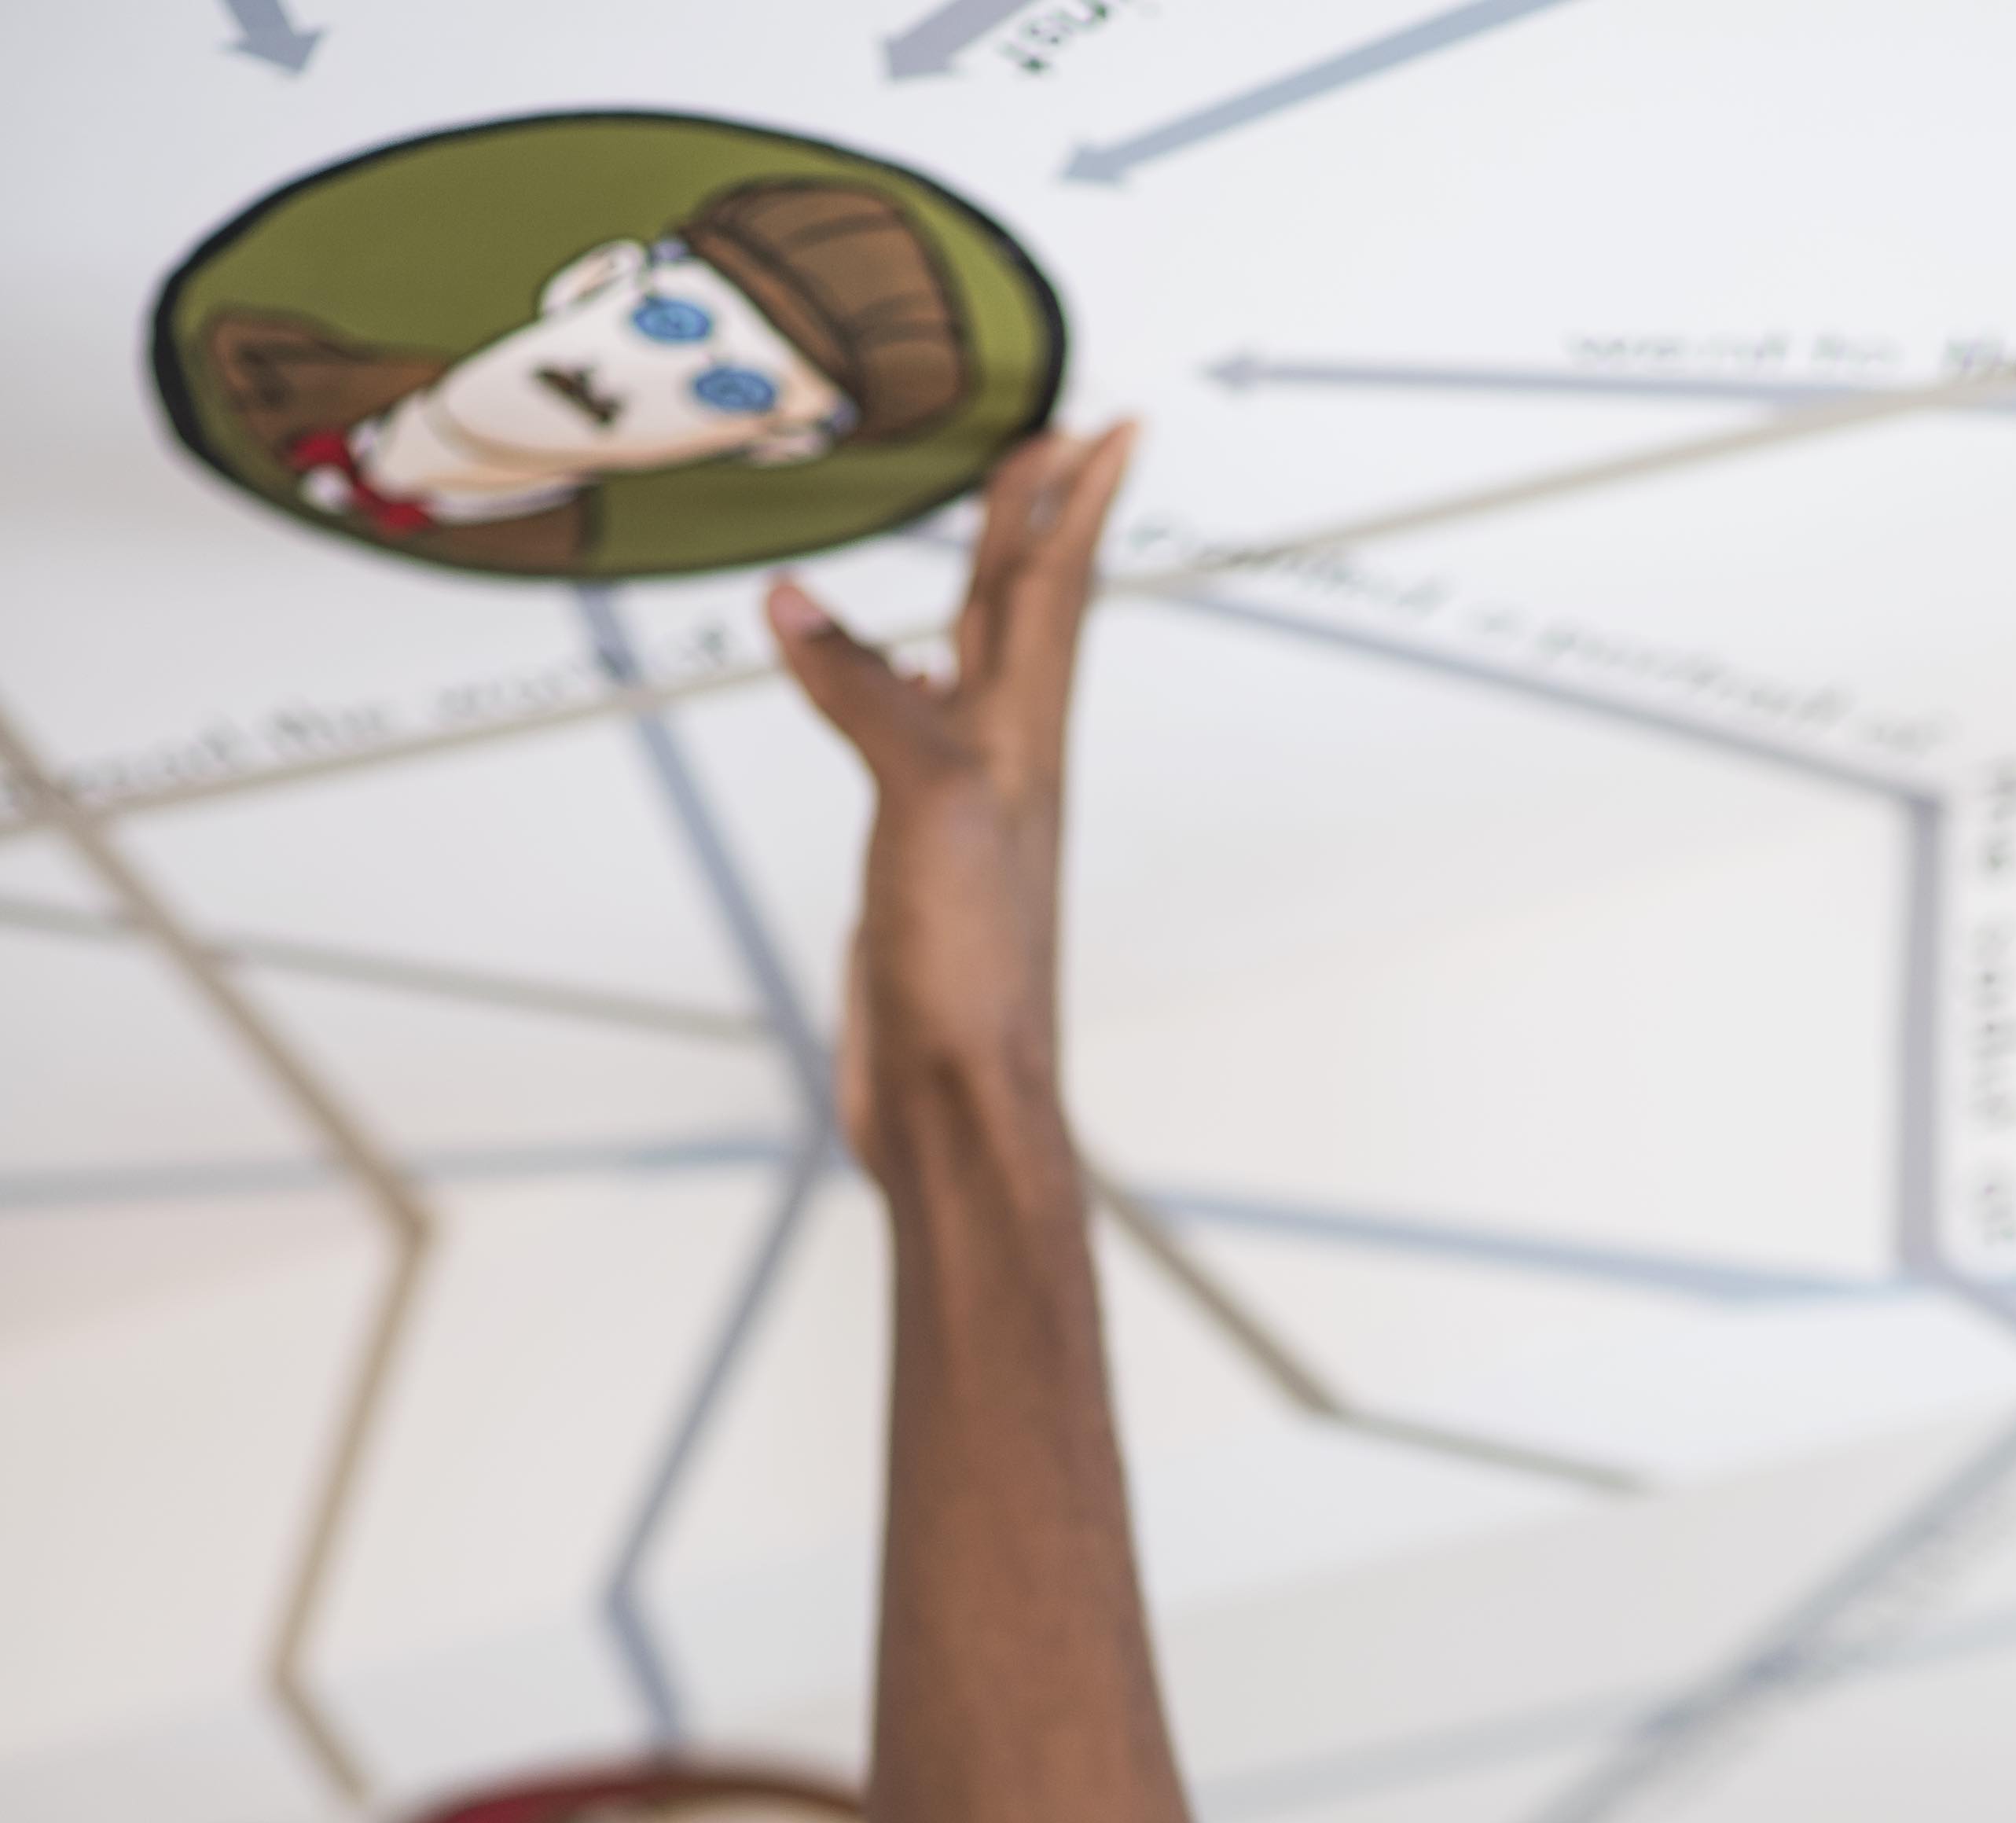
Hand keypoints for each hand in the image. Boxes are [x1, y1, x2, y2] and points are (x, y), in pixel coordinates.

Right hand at [765, 422, 1136, 1157]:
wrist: (954, 1099)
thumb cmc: (969, 966)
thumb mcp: (923, 800)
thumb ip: (865, 692)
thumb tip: (799, 604)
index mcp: (1022, 738)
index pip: (1052, 586)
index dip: (1074, 500)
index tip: (1109, 421)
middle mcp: (1005, 763)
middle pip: (1025, 612)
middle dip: (1039, 522)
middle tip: (1056, 440)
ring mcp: (964, 811)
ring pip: (976, 670)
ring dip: (982, 595)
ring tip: (987, 532)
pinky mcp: (920, 859)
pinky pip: (915, 737)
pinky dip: (904, 686)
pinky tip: (896, 679)